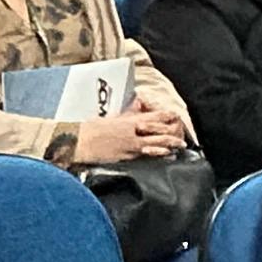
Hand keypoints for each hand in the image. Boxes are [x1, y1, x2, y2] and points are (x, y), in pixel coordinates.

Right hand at [63, 96, 187, 165]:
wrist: (79, 141)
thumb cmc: (91, 128)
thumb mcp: (111, 116)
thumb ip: (127, 113)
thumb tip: (138, 104)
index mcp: (128, 120)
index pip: (152, 117)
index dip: (165, 117)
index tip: (175, 116)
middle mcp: (132, 133)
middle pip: (157, 133)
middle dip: (172, 135)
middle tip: (182, 139)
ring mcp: (130, 146)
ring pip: (155, 145)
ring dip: (168, 146)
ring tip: (178, 148)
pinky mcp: (125, 157)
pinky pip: (144, 156)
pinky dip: (156, 155)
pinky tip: (164, 157)